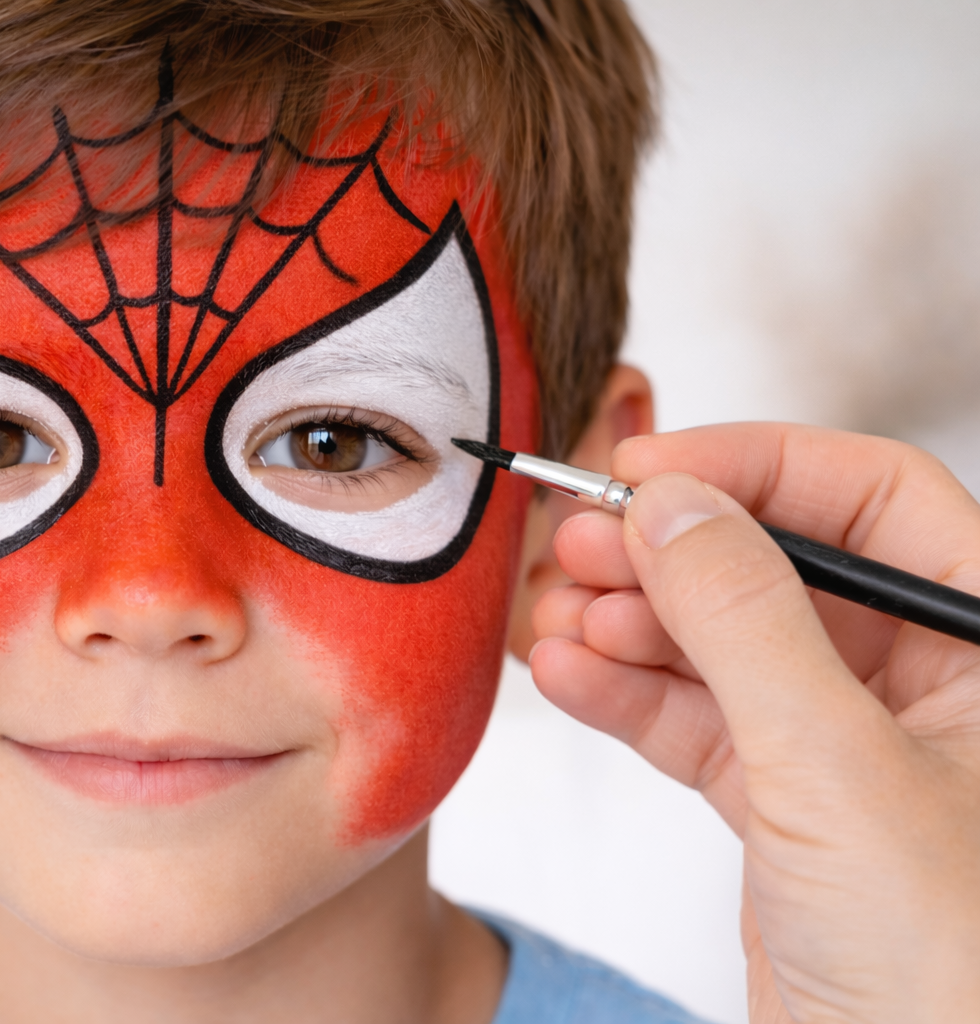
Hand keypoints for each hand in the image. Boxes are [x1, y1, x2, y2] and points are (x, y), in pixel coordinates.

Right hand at [528, 423, 979, 1023]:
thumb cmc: (952, 974)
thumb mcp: (839, 771)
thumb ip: (748, 624)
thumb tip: (674, 506)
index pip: (877, 499)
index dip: (758, 466)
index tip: (648, 467)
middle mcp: (930, 689)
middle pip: (782, 566)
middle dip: (672, 552)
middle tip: (577, 541)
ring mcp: (849, 749)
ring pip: (726, 645)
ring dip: (632, 624)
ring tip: (557, 616)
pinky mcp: (786, 811)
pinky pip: (697, 722)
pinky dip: (627, 697)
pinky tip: (567, 675)